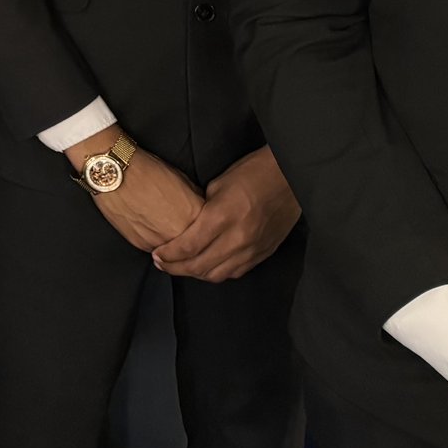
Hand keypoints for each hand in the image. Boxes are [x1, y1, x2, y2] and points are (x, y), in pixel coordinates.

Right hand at [64, 126, 202, 253]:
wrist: (115, 173)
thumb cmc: (147, 170)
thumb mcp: (183, 180)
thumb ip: (195, 201)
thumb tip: (201, 213)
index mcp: (196, 216)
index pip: (212, 232)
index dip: (208, 228)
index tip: (206, 227)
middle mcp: (181, 233)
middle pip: (196, 246)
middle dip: (194, 241)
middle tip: (184, 229)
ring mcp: (161, 242)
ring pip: (176, 253)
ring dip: (175, 246)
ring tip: (166, 228)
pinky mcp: (142, 245)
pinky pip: (156, 249)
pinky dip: (157, 243)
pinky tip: (152, 227)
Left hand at [153, 148, 299, 281]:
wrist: (290, 177)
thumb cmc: (251, 173)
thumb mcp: (218, 185)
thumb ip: (201, 211)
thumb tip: (187, 227)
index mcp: (222, 216)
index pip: (189, 247)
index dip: (169, 255)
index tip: (156, 255)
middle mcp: (238, 238)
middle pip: (200, 266)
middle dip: (176, 268)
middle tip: (161, 264)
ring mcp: (253, 249)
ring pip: (218, 274)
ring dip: (196, 273)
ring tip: (180, 267)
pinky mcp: (264, 253)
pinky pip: (236, 272)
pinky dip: (218, 272)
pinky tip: (206, 266)